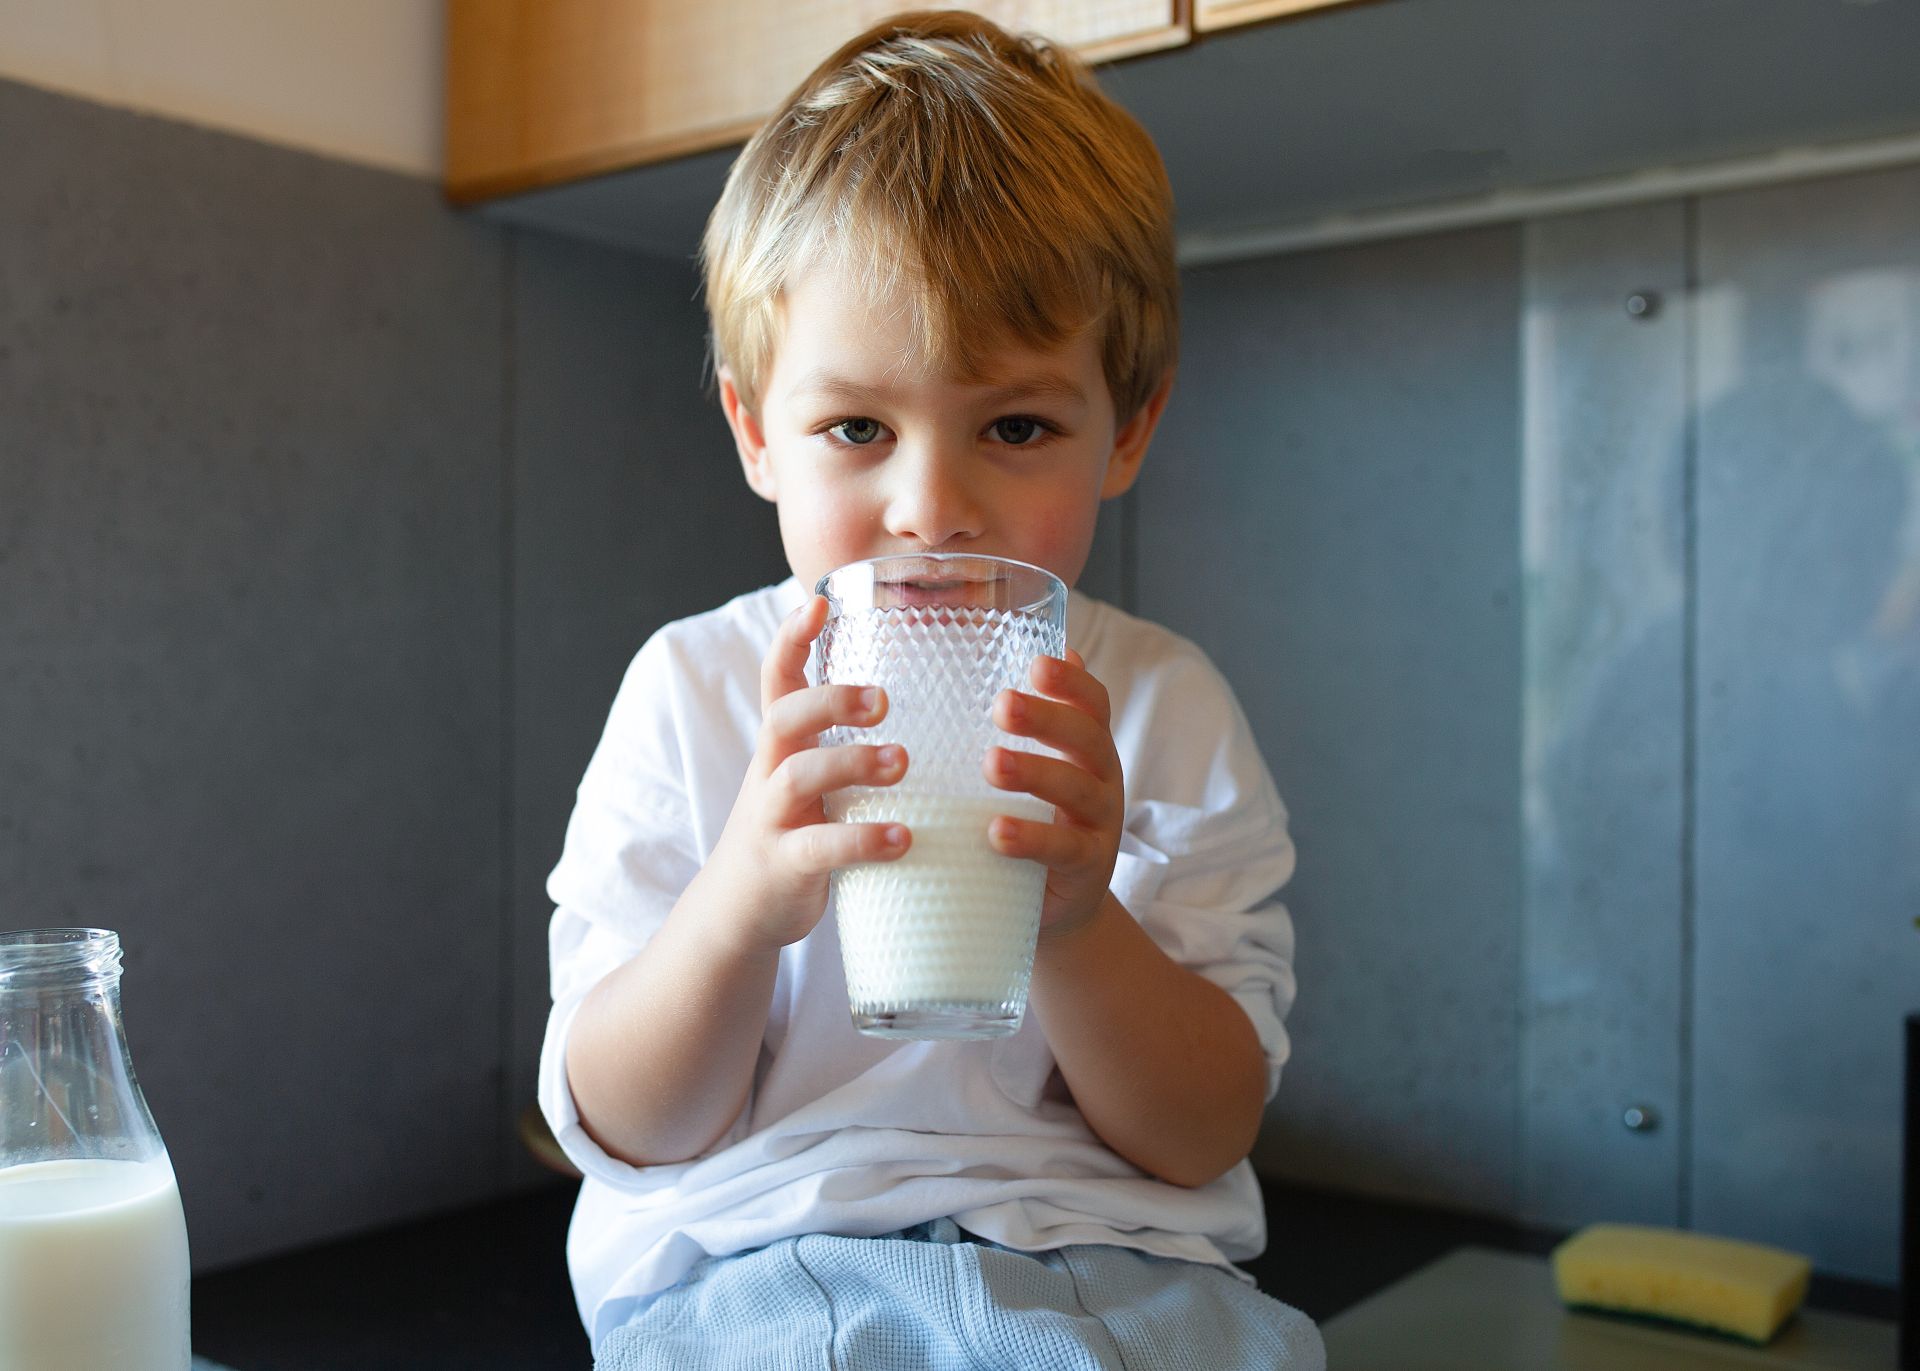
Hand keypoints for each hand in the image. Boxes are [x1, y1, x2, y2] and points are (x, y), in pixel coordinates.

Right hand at [709, 594, 911, 949]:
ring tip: (902, 762)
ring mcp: (771, 820)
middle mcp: (769, 774)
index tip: (819, 602)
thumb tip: (920, 697)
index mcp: (780, 747)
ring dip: (852, 763)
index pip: (775, 680)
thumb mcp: (808, 779)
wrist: (740, 912)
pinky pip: (819, 849)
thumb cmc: (791, 832)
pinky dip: (862, 841)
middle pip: (783, 717)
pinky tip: (903, 838)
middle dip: (830, 699)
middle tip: (885, 698)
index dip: (791, 638)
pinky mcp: (784, 866)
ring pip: (798, 777)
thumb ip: (842, 743)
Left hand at [983, 648, 1122, 938]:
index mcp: (1089, 748)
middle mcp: (1102, 779)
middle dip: (1046, 718)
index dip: (1071, 682)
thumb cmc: (1043, 821)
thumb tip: (1057, 646)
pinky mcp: (1086, 868)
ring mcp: (1099, 824)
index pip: (1093, 704)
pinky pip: (1063, 850)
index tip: (1037, 664)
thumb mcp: (1042, 771)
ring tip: (991, 763)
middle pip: (1086, 739)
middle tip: (1002, 704)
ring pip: (1076, 790)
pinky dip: (1031, 838)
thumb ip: (1040, 720)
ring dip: (1034, 772)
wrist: (1063, 904)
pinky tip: (997, 832)